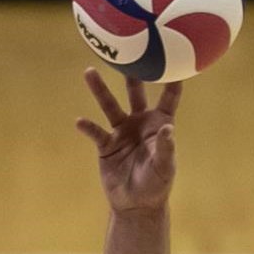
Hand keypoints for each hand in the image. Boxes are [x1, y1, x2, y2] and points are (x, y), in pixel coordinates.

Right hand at [76, 68, 181, 211]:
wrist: (136, 204)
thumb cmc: (157, 185)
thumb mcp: (165, 167)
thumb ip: (166, 148)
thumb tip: (168, 129)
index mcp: (159, 123)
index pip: (168, 97)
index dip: (172, 79)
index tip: (174, 56)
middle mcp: (139, 122)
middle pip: (135, 92)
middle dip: (132, 73)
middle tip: (126, 49)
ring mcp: (121, 132)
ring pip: (109, 105)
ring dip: (99, 90)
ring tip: (89, 71)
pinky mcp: (106, 146)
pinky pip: (95, 133)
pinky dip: (88, 127)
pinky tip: (79, 121)